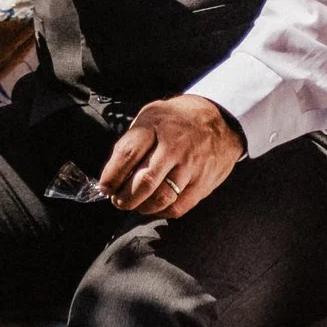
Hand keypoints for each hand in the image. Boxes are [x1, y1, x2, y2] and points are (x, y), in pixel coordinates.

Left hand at [97, 95, 244, 217]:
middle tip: (118, 200)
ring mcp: (190, 166)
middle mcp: (173, 146)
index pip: (127, 154)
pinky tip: (154, 206)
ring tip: (134, 204)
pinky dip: (161, 212)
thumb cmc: (178, 120)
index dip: (111, 176)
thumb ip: (134, 140)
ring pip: (160, 198)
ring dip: (141, 207)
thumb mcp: (153, 115)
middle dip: (124, 198)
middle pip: (143, 181)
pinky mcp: (202, 183)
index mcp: (155, 125)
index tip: (105, 187)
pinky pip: (177, 207)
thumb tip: (113, 172)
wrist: (221, 120)